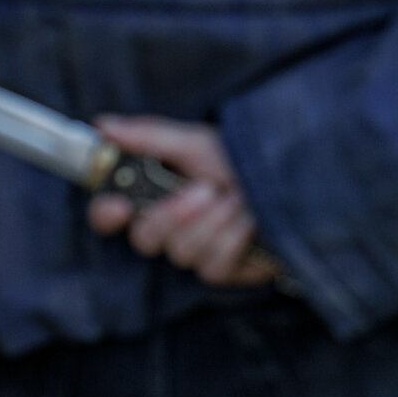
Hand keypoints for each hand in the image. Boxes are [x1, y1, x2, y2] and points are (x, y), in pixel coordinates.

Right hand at [86, 116, 280, 288]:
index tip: (120, 206)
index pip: (110, 215)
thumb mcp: (199, 142)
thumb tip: (103, 126)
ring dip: (215, 221)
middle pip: (145, 239)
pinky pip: (212, 267)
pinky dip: (234, 239)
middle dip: (174, 216)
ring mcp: (197, 251)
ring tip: (239, 198)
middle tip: (206, 191)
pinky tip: (251, 222)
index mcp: (155, 193)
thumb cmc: (243, 160)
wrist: (294, 181)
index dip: (107, 215)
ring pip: (182, 253)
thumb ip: (150, 137)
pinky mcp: (223, 271)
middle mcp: (170, 226)